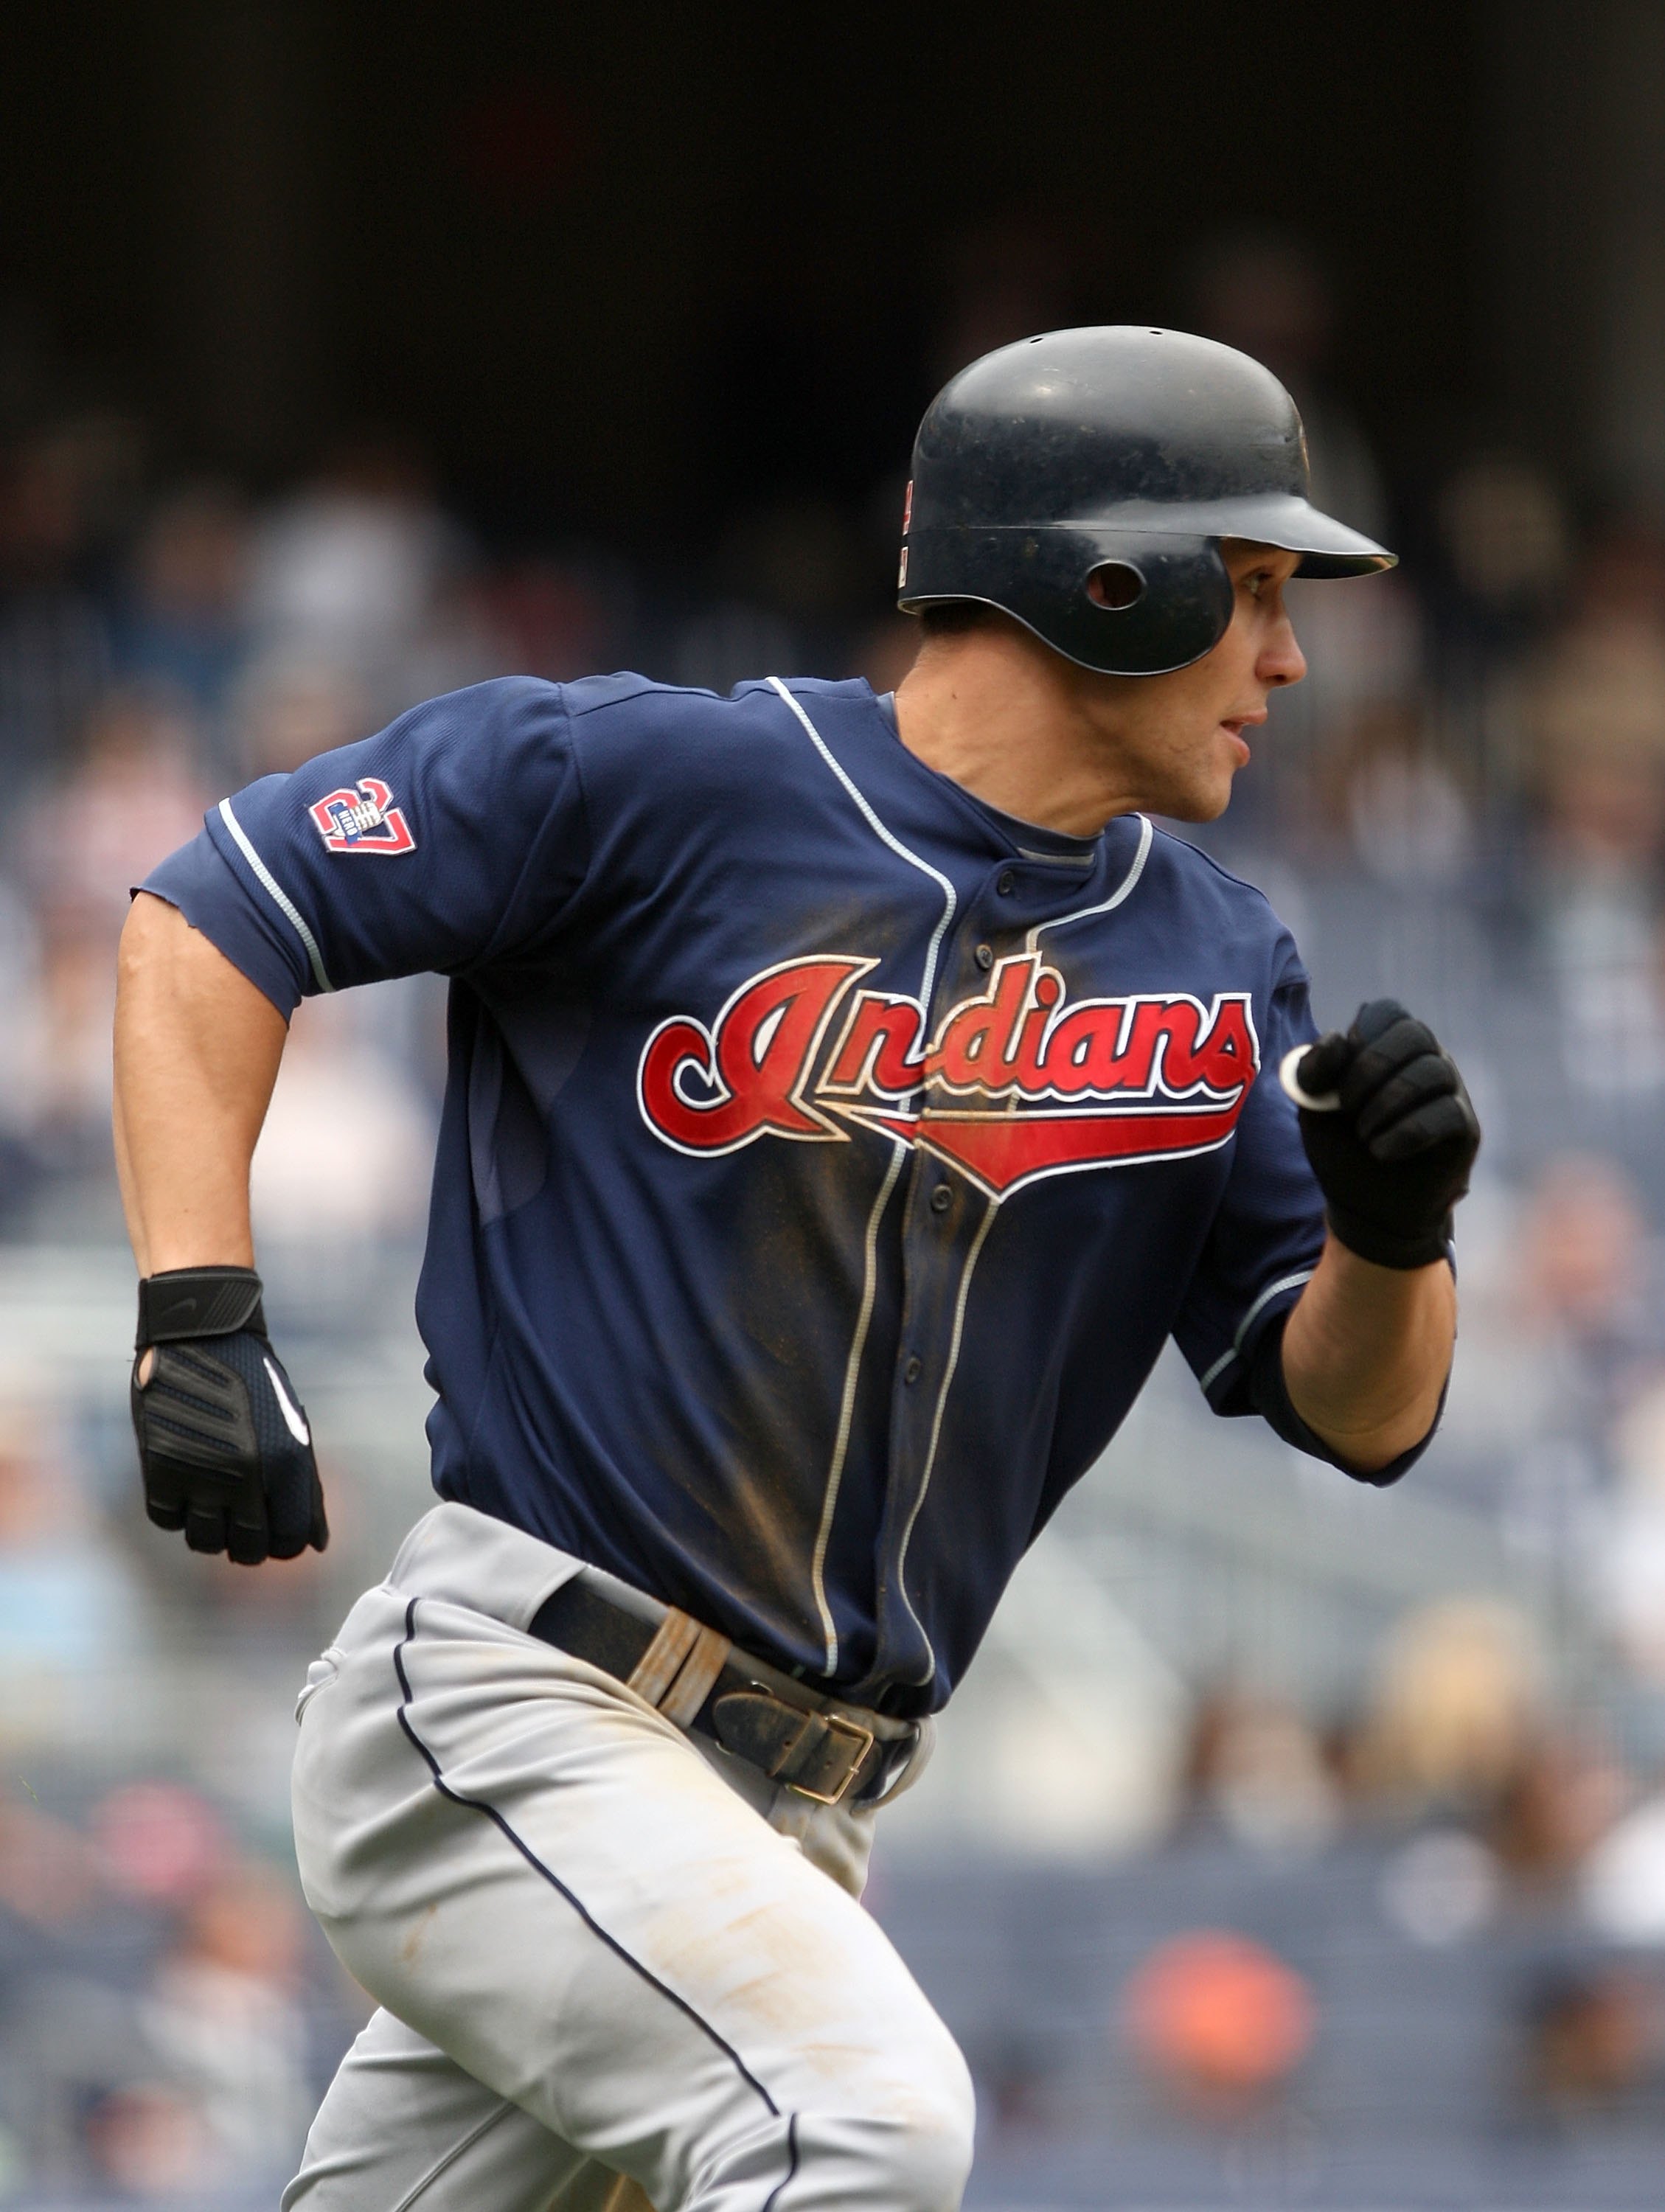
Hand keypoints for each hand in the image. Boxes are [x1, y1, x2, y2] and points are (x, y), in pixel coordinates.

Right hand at [131, 1267, 327, 1563]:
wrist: (201, 1336)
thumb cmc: (254, 1382)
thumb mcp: (293, 1429)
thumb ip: (305, 1488)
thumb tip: (317, 1544)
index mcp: (287, 1464)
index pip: (290, 1541)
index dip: (285, 1545)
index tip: (276, 1537)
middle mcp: (245, 1476)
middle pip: (247, 1551)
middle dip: (249, 1545)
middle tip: (244, 1524)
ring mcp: (199, 1474)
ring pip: (204, 1542)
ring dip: (211, 1531)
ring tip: (215, 1504)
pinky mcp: (159, 1468)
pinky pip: (168, 1519)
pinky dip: (177, 1512)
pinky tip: (187, 1486)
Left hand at [1287, 1000, 1478, 1269]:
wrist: (1366, 1209)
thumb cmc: (1342, 1150)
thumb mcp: (1313, 1108)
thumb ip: (1314, 1070)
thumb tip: (1338, 1038)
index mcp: (1390, 1048)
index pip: (1386, 1013)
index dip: (1356, 1041)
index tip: (1333, 1081)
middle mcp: (1427, 1061)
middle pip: (1414, 1033)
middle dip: (1370, 1068)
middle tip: (1347, 1106)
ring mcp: (1451, 1093)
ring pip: (1432, 1071)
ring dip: (1385, 1104)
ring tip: (1364, 1136)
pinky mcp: (1465, 1129)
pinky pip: (1446, 1113)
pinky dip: (1405, 1132)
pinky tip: (1382, 1152)